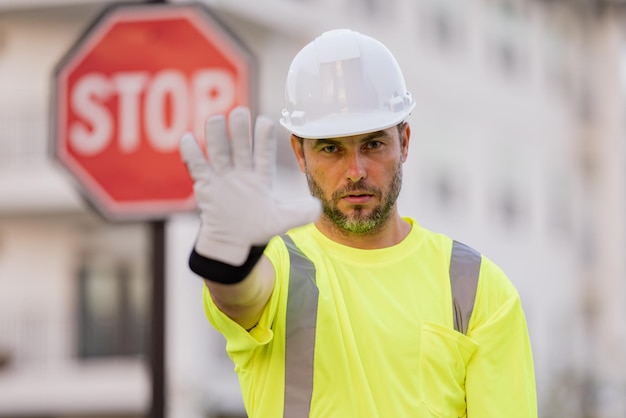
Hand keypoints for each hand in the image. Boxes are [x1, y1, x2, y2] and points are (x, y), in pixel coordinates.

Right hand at [180, 106, 320, 265]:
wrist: (234, 243)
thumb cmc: (258, 228)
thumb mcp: (281, 221)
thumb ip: (300, 213)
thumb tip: (318, 207)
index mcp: (261, 176)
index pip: (263, 154)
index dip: (264, 139)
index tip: (265, 122)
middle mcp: (242, 172)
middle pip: (239, 147)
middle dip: (239, 131)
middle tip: (239, 112)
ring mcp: (223, 178)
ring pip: (218, 152)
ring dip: (216, 136)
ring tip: (215, 119)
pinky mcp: (206, 186)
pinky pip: (198, 168)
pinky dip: (192, 154)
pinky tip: (188, 139)